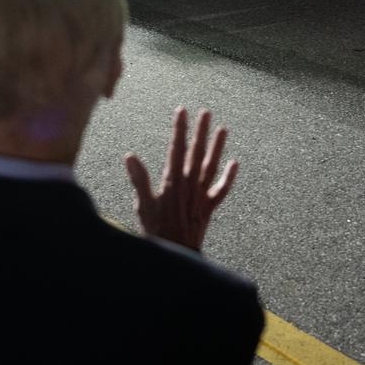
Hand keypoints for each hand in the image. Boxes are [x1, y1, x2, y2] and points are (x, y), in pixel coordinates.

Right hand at [124, 107, 238, 251]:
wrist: (176, 253)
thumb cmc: (156, 230)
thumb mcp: (143, 205)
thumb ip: (139, 179)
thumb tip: (130, 156)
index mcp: (172, 180)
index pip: (176, 148)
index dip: (179, 129)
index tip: (182, 111)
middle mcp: (189, 183)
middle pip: (196, 152)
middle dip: (200, 131)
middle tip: (206, 113)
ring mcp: (201, 194)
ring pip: (211, 165)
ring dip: (217, 147)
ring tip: (223, 129)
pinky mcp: (209, 206)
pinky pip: (222, 189)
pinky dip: (229, 177)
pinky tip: (234, 163)